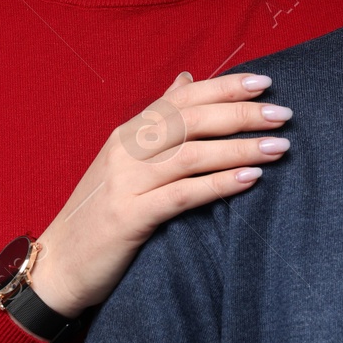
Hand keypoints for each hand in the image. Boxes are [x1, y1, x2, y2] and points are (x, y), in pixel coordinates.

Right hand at [27, 71, 290, 315]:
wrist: (58, 264)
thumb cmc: (101, 212)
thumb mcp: (126, 159)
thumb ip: (158, 120)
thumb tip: (187, 78)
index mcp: (128, 132)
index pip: (182, 97)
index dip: (224, 86)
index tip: (264, 83)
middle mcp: (126, 149)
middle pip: (192, 120)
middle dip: (241, 114)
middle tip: (284, 114)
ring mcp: (127, 182)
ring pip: (192, 154)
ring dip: (240, 148)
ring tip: (279, 147)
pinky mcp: (130, 216)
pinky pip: (183, 194)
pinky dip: (219, 184)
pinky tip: (251, 180)